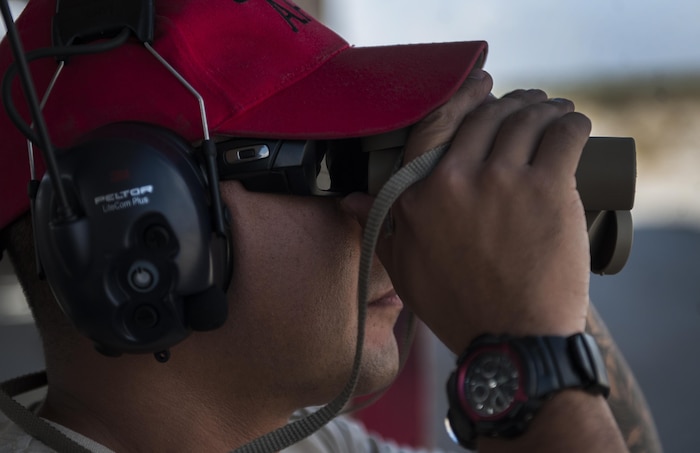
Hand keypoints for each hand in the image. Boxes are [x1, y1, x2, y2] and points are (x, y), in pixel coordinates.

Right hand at [344, 69, 591, 353]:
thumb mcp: (402, 269)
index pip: (435, 122)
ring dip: (544, 108)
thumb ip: (376, 227)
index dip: (463, 95)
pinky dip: (572, 123)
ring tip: (555, 112)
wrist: (512, 340)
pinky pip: (563, 135)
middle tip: (528, 106)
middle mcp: (455, 180)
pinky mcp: (548, 189)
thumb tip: (348, 200)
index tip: (482, 87)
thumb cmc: (458, 307)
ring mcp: (503, 181)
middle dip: (510, 103)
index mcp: (418, 194)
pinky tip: (574, 124)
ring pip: (526, 118)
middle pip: (486, 115)